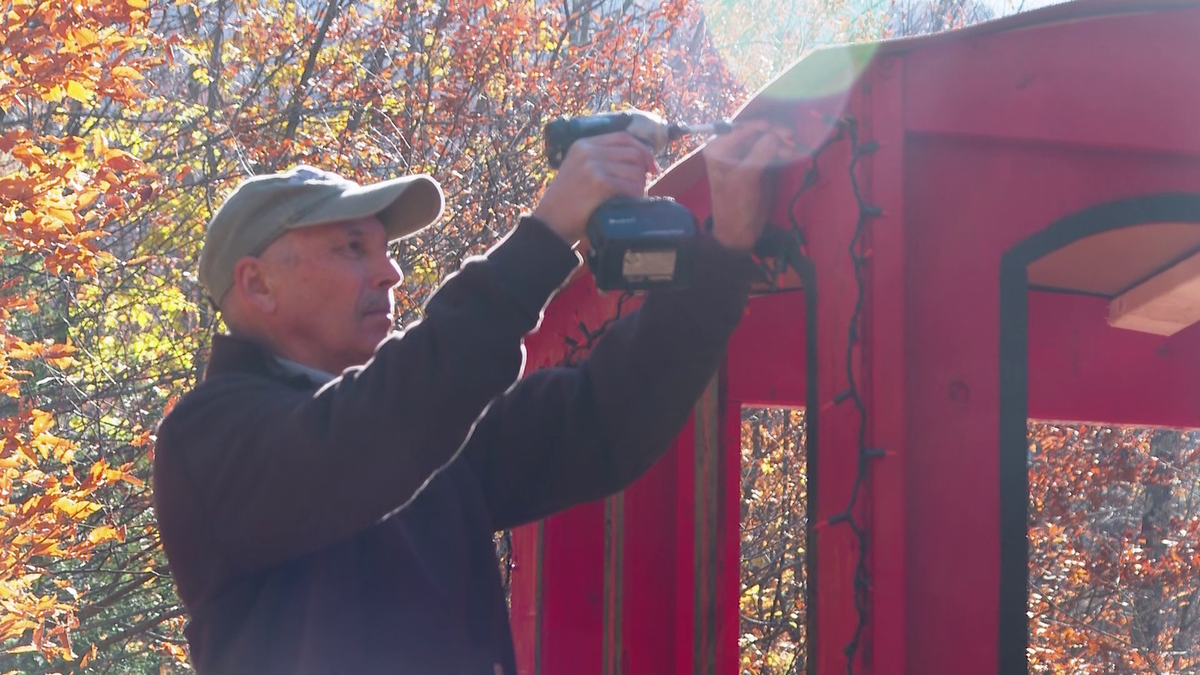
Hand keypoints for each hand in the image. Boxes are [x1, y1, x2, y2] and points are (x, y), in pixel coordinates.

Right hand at [533, 132, 658, 245]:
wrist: (550, 222)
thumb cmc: (568, 202)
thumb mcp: (578, 170)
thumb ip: (600, 160)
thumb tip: (639, 160)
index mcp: (583, 144)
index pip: (623, 137)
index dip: (643, 150)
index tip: (651, 166)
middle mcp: (588, 151)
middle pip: (633, 153)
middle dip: (643, 171)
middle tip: (640, 187)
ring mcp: (593, 165)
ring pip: (635, 171)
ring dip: (639, 187)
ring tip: (631, 198)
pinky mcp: (599, 182)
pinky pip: (630, 186)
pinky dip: (635, 197)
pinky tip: (629, 204)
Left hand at [702, 119, 796, 250]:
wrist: (739, 231)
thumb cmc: (735, 205)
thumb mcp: (745, 179)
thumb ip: (758, 155)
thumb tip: (773, 135)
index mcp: (718, 149)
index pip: (740, 129)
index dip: (759, 127)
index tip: (776, 128)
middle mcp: (730, 149)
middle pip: (755, 133)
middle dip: (773, 134)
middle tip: (790, 136)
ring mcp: (745, 156)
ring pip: (765, 142)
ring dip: (779, 144)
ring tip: (792, 150)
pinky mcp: (757, 165)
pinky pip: (770, 153)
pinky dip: (781, 152)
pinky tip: (791, 154)